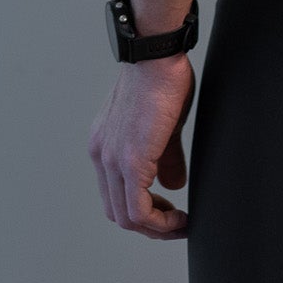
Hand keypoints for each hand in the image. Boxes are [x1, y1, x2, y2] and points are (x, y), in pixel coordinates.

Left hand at [88, 53, 195, 238]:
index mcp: (105, 144)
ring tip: (181, 224)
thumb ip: (165, 157)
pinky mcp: (131, 162)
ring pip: (126, 218)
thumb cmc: (162, 77)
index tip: (168, 210)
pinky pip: (139, 210)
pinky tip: (180, 219)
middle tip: (176, 223)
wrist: (157, 54)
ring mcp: (113, 160)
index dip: (142, 209)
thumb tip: (173, 186)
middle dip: (149, 225)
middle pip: (117, 211)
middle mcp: (102, 155)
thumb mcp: (163, 124)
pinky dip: (160, 223)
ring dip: (156, 228)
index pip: (114, 193)